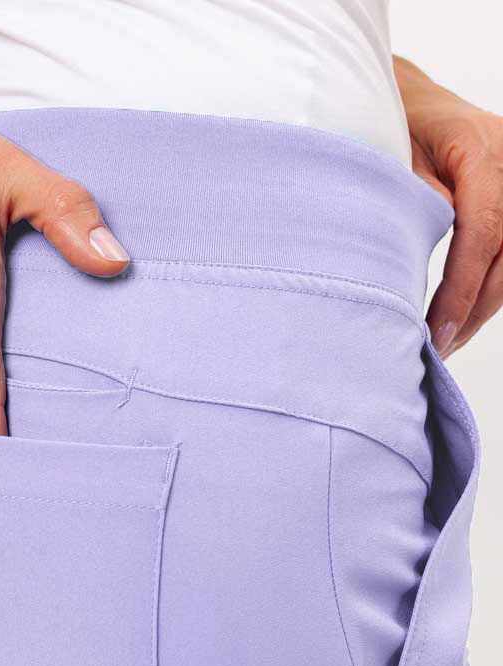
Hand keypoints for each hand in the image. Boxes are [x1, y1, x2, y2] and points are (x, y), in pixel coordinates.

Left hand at [395, 56, 502, 357]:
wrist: (414, 99)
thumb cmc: (395, 125)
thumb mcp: (392, 157)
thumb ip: (409, 204)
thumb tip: (407, 267)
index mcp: (482, 152)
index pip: (483, 234)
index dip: (461, 290)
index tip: (436, 333)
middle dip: (472, 312)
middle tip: (436, 352)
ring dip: (481, 308)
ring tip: (446, 343)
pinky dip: (487, 289)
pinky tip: (460, 317)